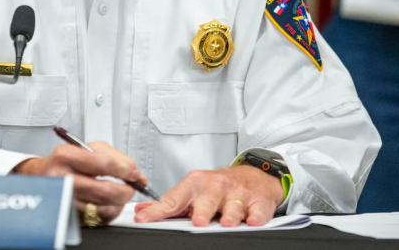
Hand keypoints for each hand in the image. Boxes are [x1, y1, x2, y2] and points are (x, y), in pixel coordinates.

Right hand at [12, 141, 140, 224]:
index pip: (102, 164)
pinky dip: (109, 212)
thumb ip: (116, 157)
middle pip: (103, 190)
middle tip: (131, 187)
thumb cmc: (69, 161)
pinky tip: (108, 203)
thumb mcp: (89, 148)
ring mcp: (64, 199)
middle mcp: (63, 178)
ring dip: (118, 202)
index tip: (135, 174)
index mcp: (67, 156)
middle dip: (125, 190)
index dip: (124, 170)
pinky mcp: (68, 215)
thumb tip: (135, 173)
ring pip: (102, 207)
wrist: (44, 175)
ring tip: (119, 194)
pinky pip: (96, 218)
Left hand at [134, 165, 281, 227]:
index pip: (173, 199)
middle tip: (197, 221)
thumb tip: (141, 211)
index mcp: (195, 184)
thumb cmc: (219, 187)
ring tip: (226, 223)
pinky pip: (257, 210)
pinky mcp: (258, 201)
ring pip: (233, 205)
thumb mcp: (192, 191)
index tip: (144, 219)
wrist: (253, 176)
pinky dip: (256, 216)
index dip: (158, 211)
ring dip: (230, 215)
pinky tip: (253, 221)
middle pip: (207, 200)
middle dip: (202, 211)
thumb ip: (168, 204)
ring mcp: (238, 194)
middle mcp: (216, 187)